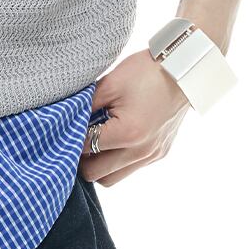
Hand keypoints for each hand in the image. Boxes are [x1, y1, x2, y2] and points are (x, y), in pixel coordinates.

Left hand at [78, 48, 190, 186]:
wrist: (184, 69)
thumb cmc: (146, 72)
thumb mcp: (109, 84)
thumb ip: (85, 107)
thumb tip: (65, 121)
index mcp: (127, 134)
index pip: (84, 149)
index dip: (70, 139)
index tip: (64, 129)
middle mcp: (141, 151)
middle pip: (96, 175)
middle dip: (82, 159)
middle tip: (77, 139)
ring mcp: (153, 155)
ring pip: (113, 178)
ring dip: (100, 165)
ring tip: (94, 141)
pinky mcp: (160, 153)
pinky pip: (130, 168)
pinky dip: (117, 160)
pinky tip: (114, 140)